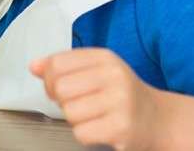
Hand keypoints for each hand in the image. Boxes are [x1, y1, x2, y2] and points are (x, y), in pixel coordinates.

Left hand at [31, 48, 160, 150]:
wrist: (159, 120)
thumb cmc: (123, 95)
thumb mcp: (96, 72)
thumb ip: (64, 66)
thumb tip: (34, 66)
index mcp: (105, 58)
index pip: (57, 63)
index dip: (49, 79)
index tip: (59, 86)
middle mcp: (114, 76)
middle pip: (60, 88)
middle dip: (63, 101)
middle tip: (79, 104)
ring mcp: (120, 102)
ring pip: (69, 112)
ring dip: (76, 119)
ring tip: (94, 116)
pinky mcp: (121, 127)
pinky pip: (81, 132)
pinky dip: (86, 134)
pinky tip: (101, 128)